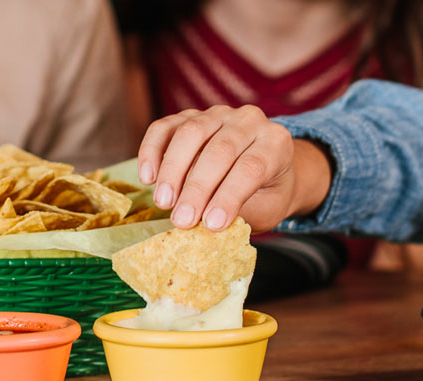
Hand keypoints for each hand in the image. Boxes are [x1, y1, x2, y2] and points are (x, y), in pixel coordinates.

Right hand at [137, 105, 329, 231]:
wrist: (263, 171)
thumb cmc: (265, 195)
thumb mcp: (265, 209)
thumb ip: (239, 211)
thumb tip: (205, 223)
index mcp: (276, 142)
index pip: (251, 167)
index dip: (229, 196)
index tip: (212, 224)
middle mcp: (249, 120)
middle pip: (220, 150)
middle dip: (197, 188)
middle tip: (182, 219)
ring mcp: (217, 114)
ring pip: (190, 132)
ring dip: (173, 170)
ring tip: (162, 202)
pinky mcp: (189, 116)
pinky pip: (165, 127)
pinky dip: (151, 151)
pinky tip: (147, 178)